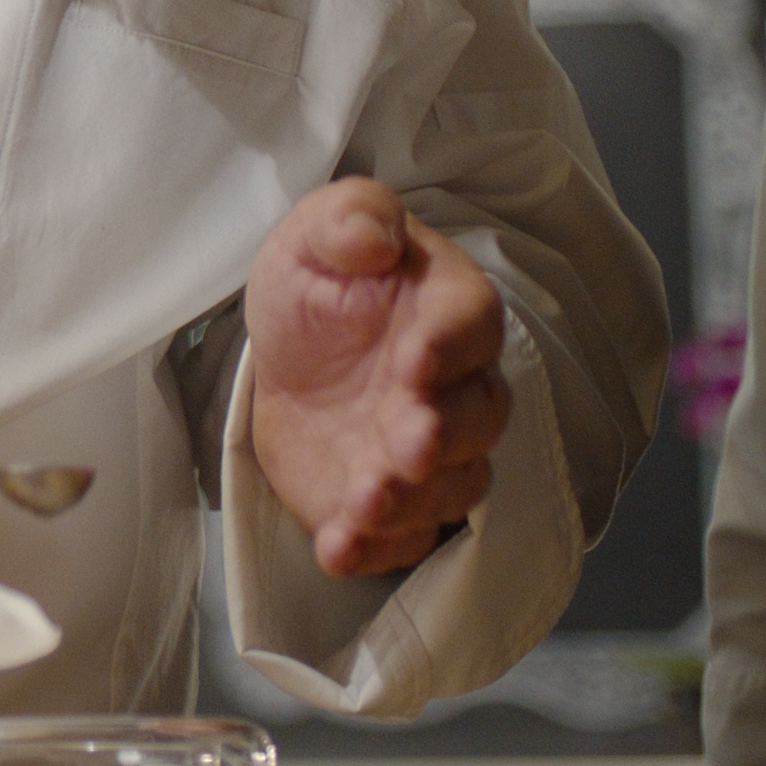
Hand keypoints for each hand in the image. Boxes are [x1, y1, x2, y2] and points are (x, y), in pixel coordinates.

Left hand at [243, 178, 510, 577]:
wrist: (290, 357)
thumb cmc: (320, 285)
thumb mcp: (315, 233)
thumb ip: (350, 218)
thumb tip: (373, 236)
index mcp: (448, 310)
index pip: (471, 325)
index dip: (449, 345)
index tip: (414, 360)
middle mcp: (455, 388)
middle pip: (476, 419)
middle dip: (441, 435)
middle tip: (406, 443)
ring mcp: (429, 453)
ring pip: (449, 486)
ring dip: (410, 499)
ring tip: (363, 501)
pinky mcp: (395, 504)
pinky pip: (402, 538)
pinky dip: (373, 548)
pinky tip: (338, 547)